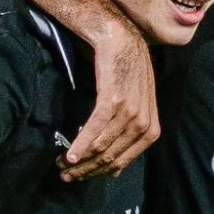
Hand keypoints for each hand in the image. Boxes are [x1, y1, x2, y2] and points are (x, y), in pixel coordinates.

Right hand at [60, 23, 159, 181]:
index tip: (81, 177)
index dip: (101, 172)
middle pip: (112, 155)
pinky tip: (69, 154)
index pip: (125, 160)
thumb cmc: (123, 71)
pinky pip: (96, 127)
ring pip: (103, 144)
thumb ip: (127, 133)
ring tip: (61, 165)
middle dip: (87, 169)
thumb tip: (116, 169)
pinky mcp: (114, 98)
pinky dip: (82, 142)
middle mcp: (144, 121)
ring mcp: (131, 110)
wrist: (119, 37)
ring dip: (80, 158)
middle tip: (65, 176)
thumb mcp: (133, 105)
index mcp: (151, 127)